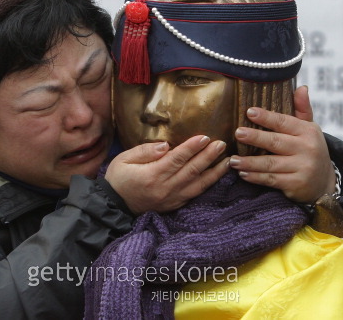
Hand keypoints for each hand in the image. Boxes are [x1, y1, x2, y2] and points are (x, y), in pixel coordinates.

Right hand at [105, 135, 228, 213]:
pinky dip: (207, 184)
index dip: (192, 148)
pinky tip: (216, 175)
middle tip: (221, 144)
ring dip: (214, 172)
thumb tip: (166, 145)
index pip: (176, 159)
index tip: (205, 137)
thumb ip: (145, 151)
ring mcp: (171, 199)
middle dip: (208, 156)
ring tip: (228, 161)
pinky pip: (194, 194)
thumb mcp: (123, 159)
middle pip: (191, 171)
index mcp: (152, 175)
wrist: (114, 206)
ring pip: (198, 185)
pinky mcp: (174, 205)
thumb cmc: (118, 178)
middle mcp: (165, 188)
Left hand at [229, 86, 335, 202]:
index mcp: (308, 131)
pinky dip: (255, 177)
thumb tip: (301, 87)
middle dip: (255, 138)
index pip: (284, 122)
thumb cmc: (309, 150)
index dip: (266, 117)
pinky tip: (243, 174)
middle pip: (276, 142)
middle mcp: (307, 149)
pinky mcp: (296, 184)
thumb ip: (302, 109)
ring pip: (270, 164)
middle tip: (237, 134)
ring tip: (233, 160)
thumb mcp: (309, 129)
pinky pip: (271, 179)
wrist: (324, 182)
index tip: (249, 112)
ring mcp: (302, 167)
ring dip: (249, 162)